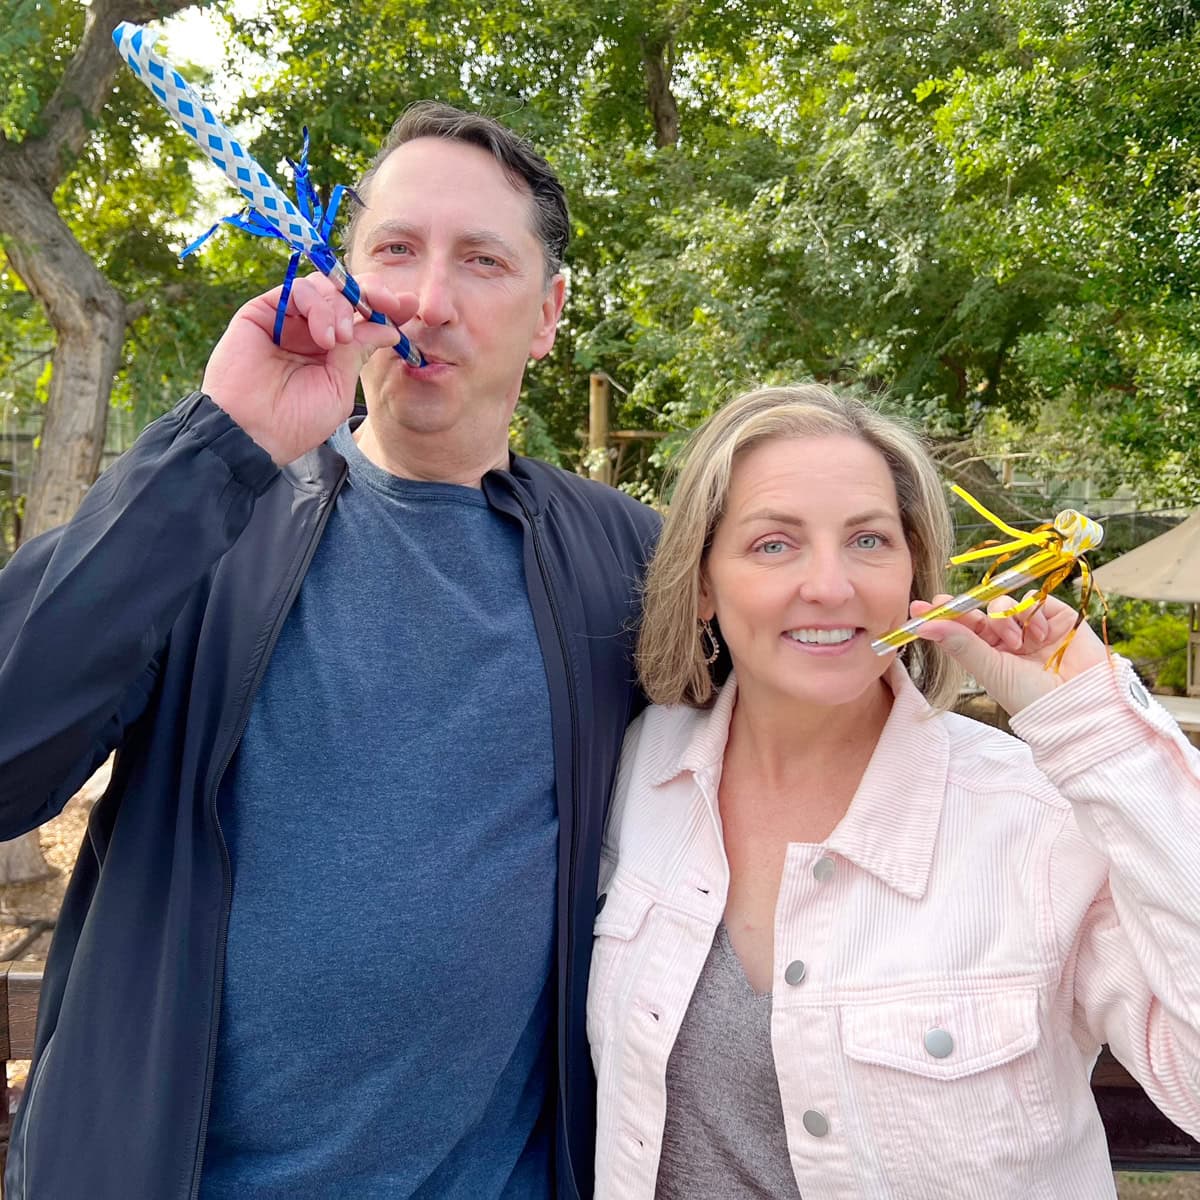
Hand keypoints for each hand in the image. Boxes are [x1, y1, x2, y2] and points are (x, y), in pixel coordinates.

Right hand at [201, 273, 417, 465]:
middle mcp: (311, 330)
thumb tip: (390, 328)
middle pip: (346, 293)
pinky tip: (323, 337)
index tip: (410, 305)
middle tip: (387, 303)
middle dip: (372, 292)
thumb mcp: (339, 387)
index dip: (387, 307)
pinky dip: (317, 305)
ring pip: (324, 288)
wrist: (252, 432)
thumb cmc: (295, 421)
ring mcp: (288, 319)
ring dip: (341, 307)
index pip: (364, 317)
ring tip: (340, 340)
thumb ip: (359, 353)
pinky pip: (298, 289)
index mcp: (333, 350)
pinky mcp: (263, 310)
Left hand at [910, 591, 1107, 715]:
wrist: (1080, 703)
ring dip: (1003, 617)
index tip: (920, 606)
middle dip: (967, 611)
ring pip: (1003, 603)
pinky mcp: (1055, 615)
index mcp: (987, 654)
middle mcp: (1007, 638)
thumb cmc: (1031, 697)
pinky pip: (1032, 599)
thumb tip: (924, 625)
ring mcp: (1030, 626)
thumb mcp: (989, 669)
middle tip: (947, 605)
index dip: (943, 615)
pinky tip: (1037, 634)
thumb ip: (960, 643)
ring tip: (1015, 642)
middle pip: (979, 612)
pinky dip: (1030, 612)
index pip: (960, 629)